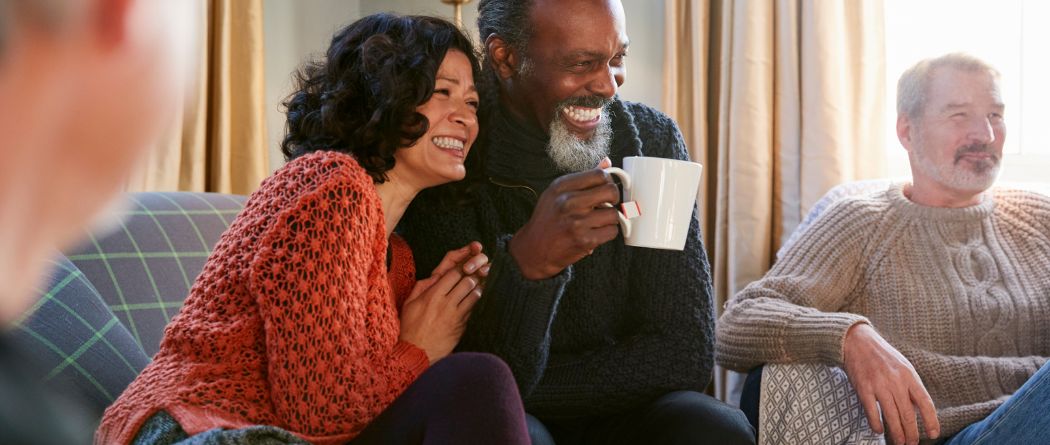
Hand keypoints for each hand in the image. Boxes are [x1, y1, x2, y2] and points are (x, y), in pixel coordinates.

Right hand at [399, 243, 487, 362]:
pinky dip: (474, 303)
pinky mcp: (462, 326)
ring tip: (474, 286)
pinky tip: (472, 300)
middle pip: (467, 282)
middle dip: (471, 276)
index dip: (460, 268)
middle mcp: (446, 304)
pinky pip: (472, 309)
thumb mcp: (409, 304)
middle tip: (471, 275)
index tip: (462, 267)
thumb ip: (422, 287)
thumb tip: (435, 276)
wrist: (417, 353)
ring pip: (474, 295)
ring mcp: (456, 315)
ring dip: (476, 289)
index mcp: (433, 295)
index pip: (453, 274)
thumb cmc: (411, 328)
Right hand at [508, 158, 620, 279]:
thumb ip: (583, 178)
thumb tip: (607, 161)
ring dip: (610, 218)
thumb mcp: (557, 193)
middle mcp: (568, 202)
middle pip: (611, 191)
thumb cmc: (548, 219)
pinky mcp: (585, 241)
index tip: (604, 188)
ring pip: (613, 214)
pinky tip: (596, 232)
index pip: (599, 174)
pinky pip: (612, 232)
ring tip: (598, 220)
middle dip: (614, 197)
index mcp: (561, 186)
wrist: (534, 248)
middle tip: (607, 203)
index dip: (607, 181)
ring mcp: (577, 222)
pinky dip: (608, 232)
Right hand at [843, 323, 939, 444]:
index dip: (931, 421)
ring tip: (899, 442)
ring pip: (891, 416)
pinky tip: (879, 430)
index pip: (925, 402)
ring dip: (896, 433)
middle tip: (912, 443)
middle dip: (911, 433)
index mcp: (909, 376)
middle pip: (908, 414)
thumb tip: (919, 409)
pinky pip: (872, 411)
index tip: (932, 434)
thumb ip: (911, 386)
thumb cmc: (882, 356)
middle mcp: (896, 381)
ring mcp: (879, 385)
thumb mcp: (903, 367)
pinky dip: (876, 423)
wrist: (857, 341)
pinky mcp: (863, 388)